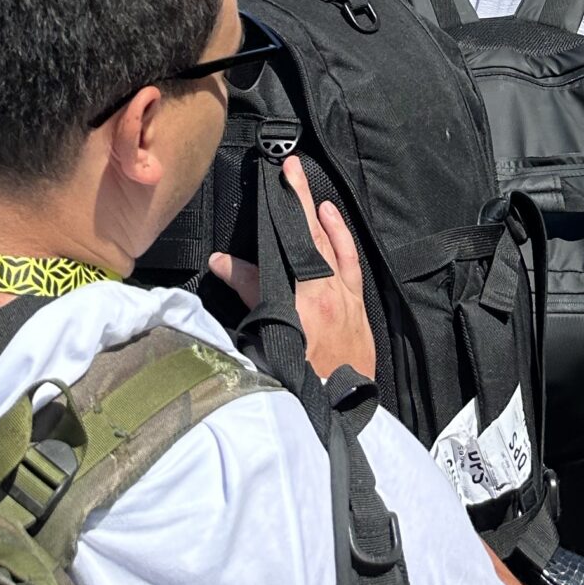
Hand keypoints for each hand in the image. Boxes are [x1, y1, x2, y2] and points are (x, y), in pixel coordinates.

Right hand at [209, 154, 375, 380]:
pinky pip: (354, 271)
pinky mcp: (360, 314)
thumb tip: (223, 262)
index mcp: (309, 294)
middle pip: (318, 236)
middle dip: (305, 201)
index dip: (291, 202)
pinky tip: (341, 239)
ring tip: (319, 201)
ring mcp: (350, 301)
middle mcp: (334, 291)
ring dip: (329, 223)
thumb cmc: (297, 379)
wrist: (333, 413)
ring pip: (340, 251)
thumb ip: (247, 293)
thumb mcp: (264, 336)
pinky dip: (347, 249)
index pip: (298, 236)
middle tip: (296, 171)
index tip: (285, 173)